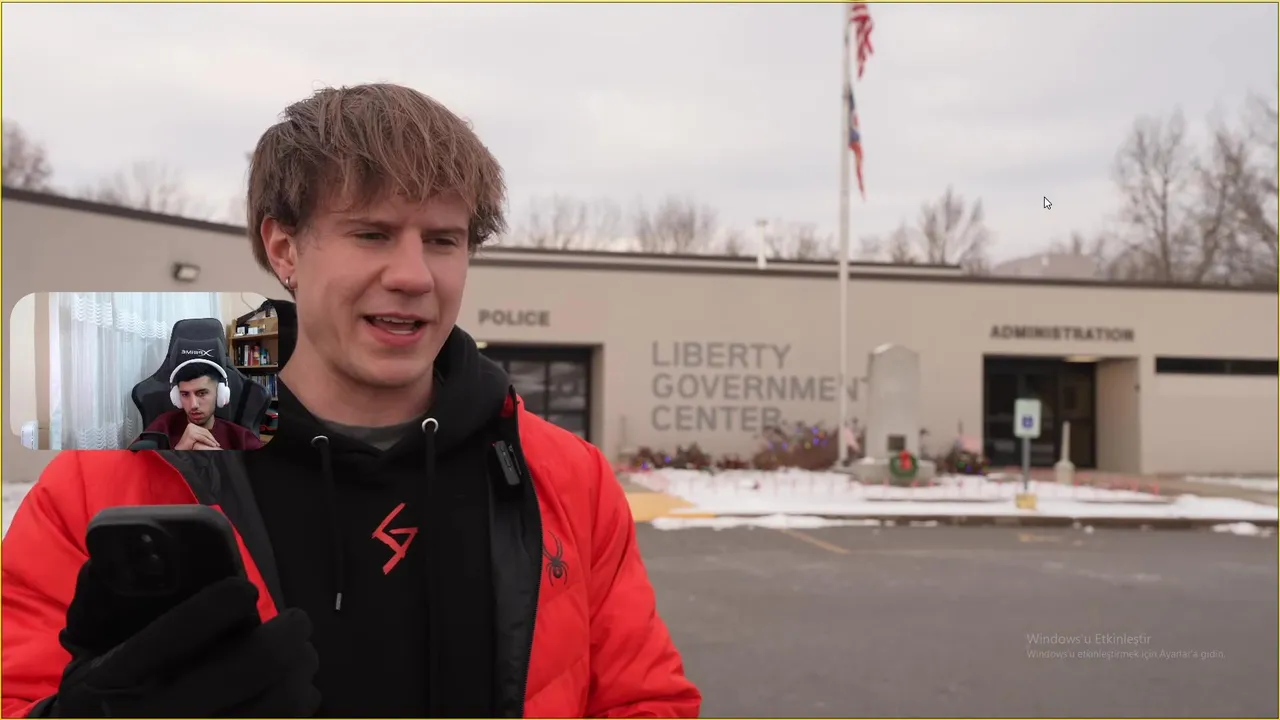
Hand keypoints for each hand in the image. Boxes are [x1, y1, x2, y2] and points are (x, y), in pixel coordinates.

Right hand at [52, 562, 320, 717]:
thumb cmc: (107, 683)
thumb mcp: (97, 644)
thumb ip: (126, 600)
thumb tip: (168, 550)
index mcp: (116, 676)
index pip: (174, 636)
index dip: (219, 606)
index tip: (243, 590)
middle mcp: (153, 715)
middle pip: (249, 667)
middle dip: (287, 636)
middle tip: (298, 622)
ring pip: (275, 704)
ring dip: (300, 673)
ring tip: (303, 657)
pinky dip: (297, 707)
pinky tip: (299, 692)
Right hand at [175, 423, 219, 450]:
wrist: (180, 450)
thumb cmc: (188, 445)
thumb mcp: (196, 438)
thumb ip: (202, 435)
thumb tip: (212, 436)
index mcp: (192, 425)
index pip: (204, 430)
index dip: (211, 436)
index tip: (216, 441)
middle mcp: (191, 425)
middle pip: (205, 432)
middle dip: (212, 438)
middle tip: (217, 444)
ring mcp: (191, 429)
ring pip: (205, 435)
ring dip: (212, 441)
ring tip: (216, 445)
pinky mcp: (191, 434)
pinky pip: (203, 438)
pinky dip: (209, 442)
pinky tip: (213, 445)